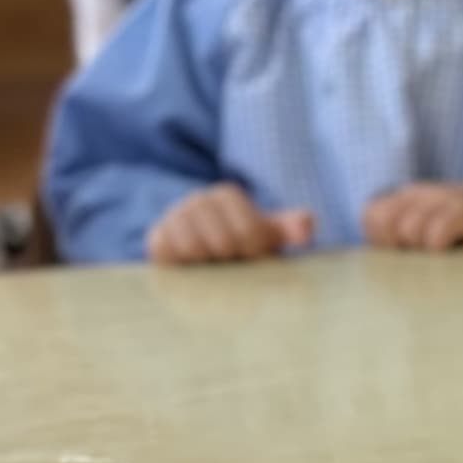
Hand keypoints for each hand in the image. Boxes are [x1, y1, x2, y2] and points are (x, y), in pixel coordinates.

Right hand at [146, 184, 313, 265]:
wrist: (207, 253)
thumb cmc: (245, 244)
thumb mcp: (271, 234)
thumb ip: (292, 227)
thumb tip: (306, 226)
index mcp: (227, 195)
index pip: (249, 232)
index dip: (255, 252)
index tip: (252, 255)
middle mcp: (197, 200)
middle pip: (223, 242)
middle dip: (232, 260)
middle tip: (231, 262)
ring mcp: (173, 217)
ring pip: (194, 249)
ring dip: (208, 266)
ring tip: (213, 264)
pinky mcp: (156, 238)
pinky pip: (170, 256)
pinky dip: (183, 266)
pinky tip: (192, 267)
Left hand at [362, 179, 462, 252]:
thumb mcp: (427, 219)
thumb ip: (401, 233)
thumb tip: (381, 264)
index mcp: (406, 196)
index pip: (371, 214)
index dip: (379, 238)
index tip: (401, 250)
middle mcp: (419, 193)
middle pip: (383, 221)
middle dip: (395, 245)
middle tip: (417, 254)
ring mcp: (442, 198)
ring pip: (408, 229)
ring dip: (420, 249)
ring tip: (436, 252)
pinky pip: (436, 234)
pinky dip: (439, 249)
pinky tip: (451, 250)